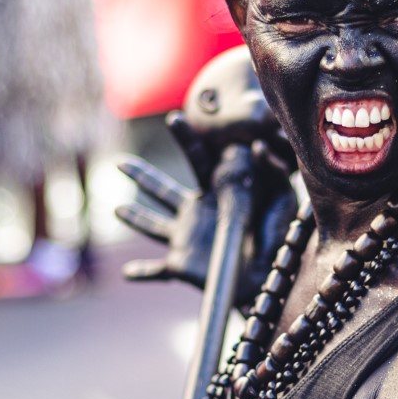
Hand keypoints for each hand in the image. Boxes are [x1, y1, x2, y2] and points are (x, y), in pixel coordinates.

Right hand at [116, 112, 298, 303]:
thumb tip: (256, 146)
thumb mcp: (280, 200)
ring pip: (152, 226)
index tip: (175, 118)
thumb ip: (271, 173)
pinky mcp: (180, 266)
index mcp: (217, 194)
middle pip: (162, 190)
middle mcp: (197, 213)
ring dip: (135, 217)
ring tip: (117, 210)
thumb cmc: (278, 237)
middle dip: (142, 176)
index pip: (198, 160)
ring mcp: (186, 239)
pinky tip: (128, 273)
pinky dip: (142, 272)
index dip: (187, 139)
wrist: (269, 279)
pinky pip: (156, 270)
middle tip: (119, 163)